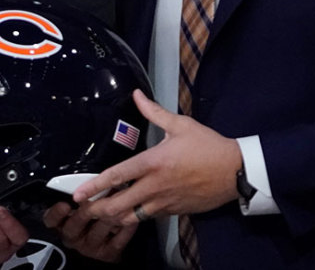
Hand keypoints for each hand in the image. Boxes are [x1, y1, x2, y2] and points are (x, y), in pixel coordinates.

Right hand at [43, 200, 134, 262]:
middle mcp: (73, 237)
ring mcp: (90, 247)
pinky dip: (126, 227)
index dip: (56, 212)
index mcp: (62, 224)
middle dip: (87, 208)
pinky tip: (133, 217)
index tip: (65, 204)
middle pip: (76, 224)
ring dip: (111, 212)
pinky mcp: (107, 253)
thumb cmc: (89, 218)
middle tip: (98, 196)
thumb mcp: (78, 207)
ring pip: (99, 228)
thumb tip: (90, 180)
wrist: (104, 243)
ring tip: (122, 199)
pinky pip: (118, 240)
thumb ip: (79, 196)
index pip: (51, 220)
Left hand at [72, 90, 241, 225]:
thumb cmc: (208, 146)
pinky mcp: (174, 211)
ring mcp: (164, 202)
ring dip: (113, 217)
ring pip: (131, 217)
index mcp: (154, 162)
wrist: (236, 171)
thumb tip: (137, 95)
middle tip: (83, 209)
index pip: (117, 176)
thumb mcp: (181, 125)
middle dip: (97, 210)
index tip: (78, 193)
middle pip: (119, 205)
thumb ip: (154, 112)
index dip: (94, 186)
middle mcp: (155, 186)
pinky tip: (126, 215)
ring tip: (100, 215)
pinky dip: (134, 219)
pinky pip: (148, 218)